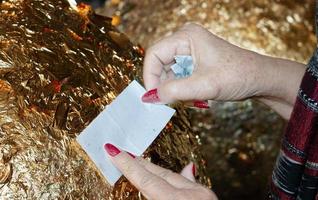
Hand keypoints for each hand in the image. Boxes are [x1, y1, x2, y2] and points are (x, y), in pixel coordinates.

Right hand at [104, 143, 217, 199]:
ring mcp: (204, 195)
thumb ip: (153, 193)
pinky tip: (183, 169)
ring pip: (174, 175)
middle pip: (160, 174)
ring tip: (141, 161)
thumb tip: (146, 186)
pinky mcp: (210, 197)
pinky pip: (190, 182)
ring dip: (156, 169)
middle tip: (123, 153)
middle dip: (140, 163)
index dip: (129, 165)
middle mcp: (192, 196)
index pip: (148, 180)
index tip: (114, 151)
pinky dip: (180, 176)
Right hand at [142, 23, 305, 118]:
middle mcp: (185, 39)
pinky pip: (177, 75)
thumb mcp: (204, 86)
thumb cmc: (238, 76)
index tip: (154, 97)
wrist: (259, 78)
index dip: (150, 76)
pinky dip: (180, 88)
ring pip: (167, 71)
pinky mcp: (194, 59)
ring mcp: (189, 49)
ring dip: (173, 88)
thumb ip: (174, 91)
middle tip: (170, 101)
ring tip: (187, 99)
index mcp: (186, 36)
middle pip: (159, 63)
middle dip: (163, 84)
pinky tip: (192, 96)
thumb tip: (150, 97)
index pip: (154, 54)